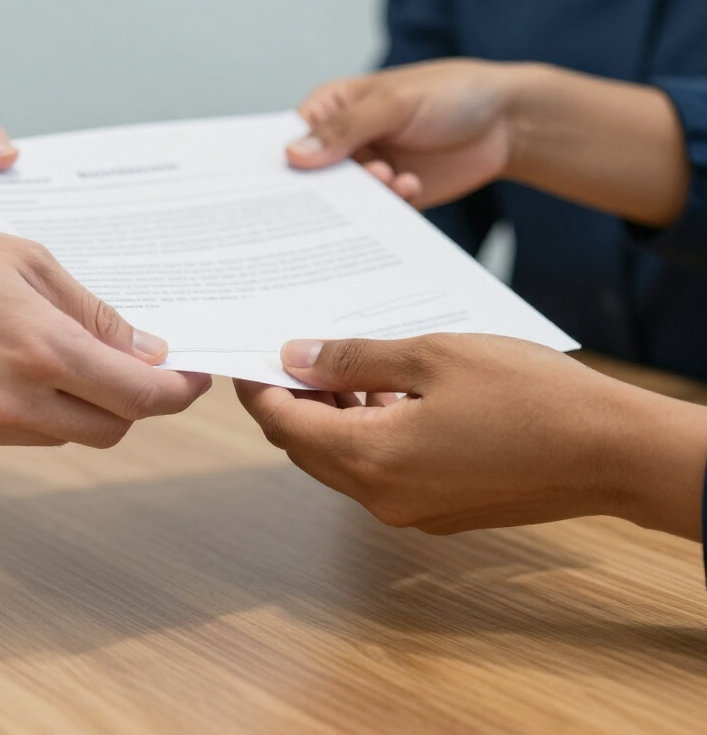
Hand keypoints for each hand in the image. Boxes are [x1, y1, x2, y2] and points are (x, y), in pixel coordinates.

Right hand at [0, 212, 209, 449]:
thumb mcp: (24, 259)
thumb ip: (92, 312)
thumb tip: (146, 349)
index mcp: (41, 350)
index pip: (139, 396)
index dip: (178, 392)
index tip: (193, 378)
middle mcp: (14, 402)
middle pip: (111, 427)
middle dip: (136, 400)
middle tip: (138, 364)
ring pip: (66, 434)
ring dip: (86, 405)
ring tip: (71, 356)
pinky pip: (19, 434)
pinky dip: (38, 409)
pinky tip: (19, 367)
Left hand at [236, 334, 706, 539]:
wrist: (611, 450)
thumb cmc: (526, 393)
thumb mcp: (430, 356)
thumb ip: (352, 361)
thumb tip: (293, 358)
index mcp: (371, 459)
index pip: (283, 425)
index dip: (259, 387)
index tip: (251, 353)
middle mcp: (382, 497)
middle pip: (306, 449)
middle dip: (291, 401)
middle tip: (296, 352)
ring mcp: (412, 511)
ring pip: (342, 463)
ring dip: (330, 419)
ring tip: (343, 367)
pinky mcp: (440, 510)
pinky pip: (379, 474)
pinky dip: (366, 436)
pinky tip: (387, 396)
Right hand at [284, 60, 688, 226]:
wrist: (509, 121)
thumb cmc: (450, 93)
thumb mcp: (394, 104)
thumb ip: (345, 130)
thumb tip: (292, 155)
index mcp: (332, 110)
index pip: (291, 139)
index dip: (279, 162)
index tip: (271, 185)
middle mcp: (345, 144)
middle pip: (312, 177)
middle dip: (318, 189)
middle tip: (323, 200)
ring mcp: (369, 172)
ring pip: (345, 200)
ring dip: (362, 196)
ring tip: (389, 179)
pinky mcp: (394, 198)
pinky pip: (377, 214)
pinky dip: (388, 208)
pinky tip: (410, 189)